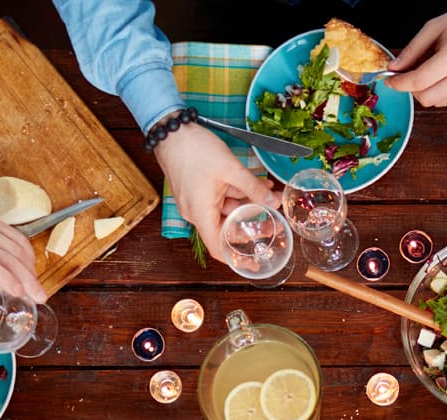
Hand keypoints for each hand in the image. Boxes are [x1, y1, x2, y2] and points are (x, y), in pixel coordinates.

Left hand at [0, 206, 44, 342]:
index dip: (3, 277)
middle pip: (3, 256)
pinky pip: (16, 236)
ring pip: (13, 246)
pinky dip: (28, 254)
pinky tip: (30, 269)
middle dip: (26, 277)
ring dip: (30, 268)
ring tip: (36, 286)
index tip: (19, 293)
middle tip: (40, 297)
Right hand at [153, 125, 277, 264]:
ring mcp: (196, 201)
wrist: (171, 129)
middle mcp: (196, 212)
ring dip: (249, 203)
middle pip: (227, 228)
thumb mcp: (231, 169)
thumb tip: (274, 202)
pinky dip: (238, 193)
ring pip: (227, 210)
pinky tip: (258, 184)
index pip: (218, 248)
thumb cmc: (194, 149)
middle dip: (253, 224)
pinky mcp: (198, 190)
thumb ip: (253, 187)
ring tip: (271, 194)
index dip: (236, 259)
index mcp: (201, 214)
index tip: (252, 263)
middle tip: (275, 221)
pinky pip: (221, 198)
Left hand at [385, 0, 446, 106]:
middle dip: (415, 89)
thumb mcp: (434, 28)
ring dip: (433, 90)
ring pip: (441, 102)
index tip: (391, 82)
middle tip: (415, 76)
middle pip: (427, 99)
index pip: (418, 81)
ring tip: (442, 70)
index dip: (400, 84)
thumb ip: (411, 50)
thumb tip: (394, 69)